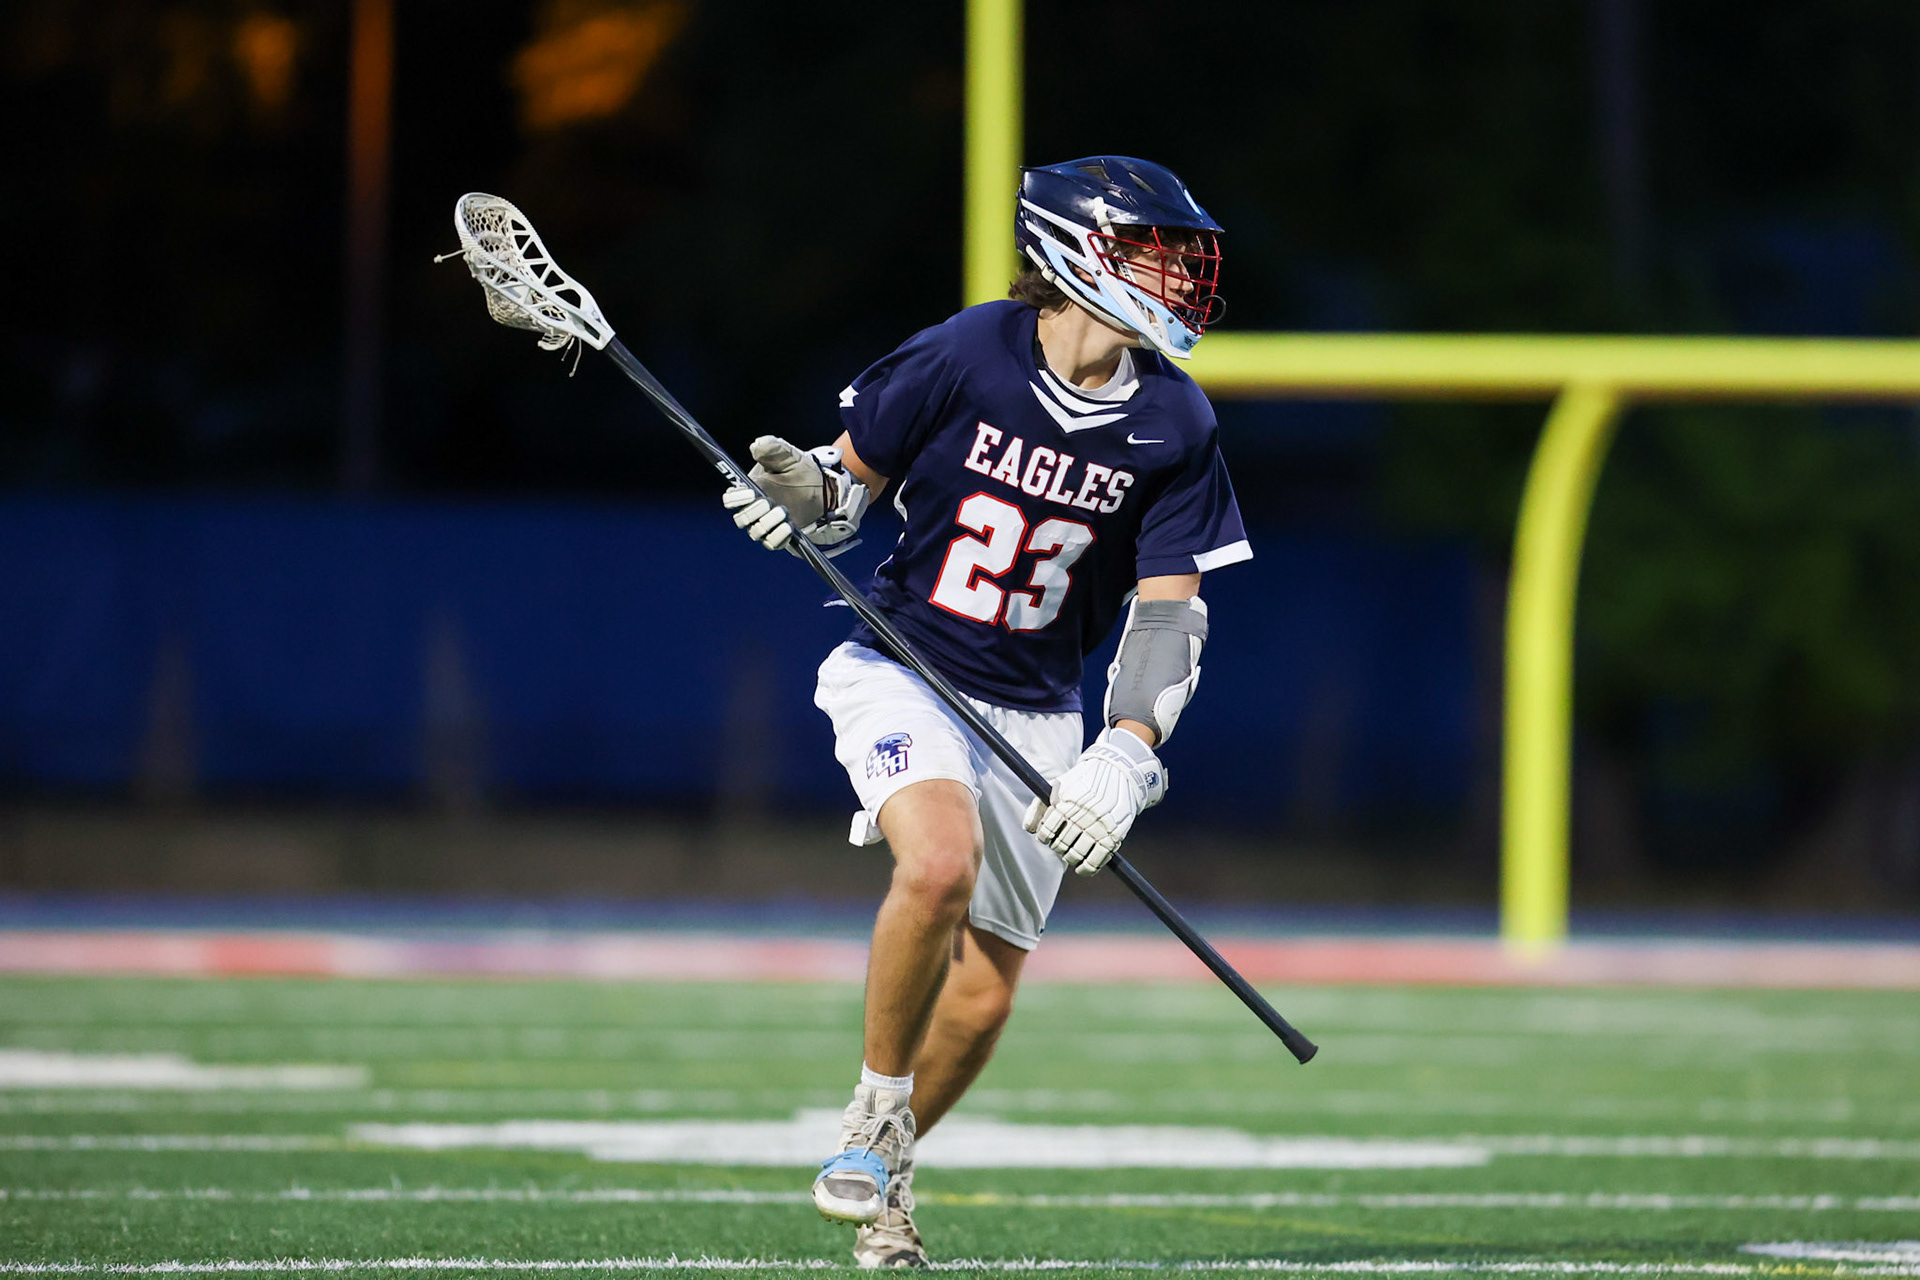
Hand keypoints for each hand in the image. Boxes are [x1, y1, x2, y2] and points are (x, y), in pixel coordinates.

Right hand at [723, 436, 868, 553]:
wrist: (822, 487)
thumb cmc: (798, 469)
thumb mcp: (787, 455)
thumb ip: (772, 448)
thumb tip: (757, 445)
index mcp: (749, 490)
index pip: (731, 499)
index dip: (736, 498)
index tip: (750, 492)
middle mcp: (754, 511)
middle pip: (741, 519)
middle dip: (753, 512)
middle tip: (768, 502)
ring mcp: (766, 525)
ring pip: (757, 533)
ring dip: (768, 524)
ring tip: (783, 512)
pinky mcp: (780, 536)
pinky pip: (773, 543)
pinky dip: (779, 537)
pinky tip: (789, 526)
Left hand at [1022, 727, 1166, 874]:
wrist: (1119, 772)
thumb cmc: (1083, 781)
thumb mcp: (1058, 786)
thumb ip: (1039, 806)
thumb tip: (1029, 829)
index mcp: (1067, 803)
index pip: (1047, 830)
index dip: (1044, 836)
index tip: (1047, 836)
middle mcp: (1083, 815)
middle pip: (1060, 845)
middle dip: (1057, 846)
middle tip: (1060, 843)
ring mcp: (1099, 827)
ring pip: (1076, 854)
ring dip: (1070, 858)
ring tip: (1070, 854)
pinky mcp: (1114, 836)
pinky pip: (1097, 860)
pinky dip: (1086, 869)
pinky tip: (1081, 868)